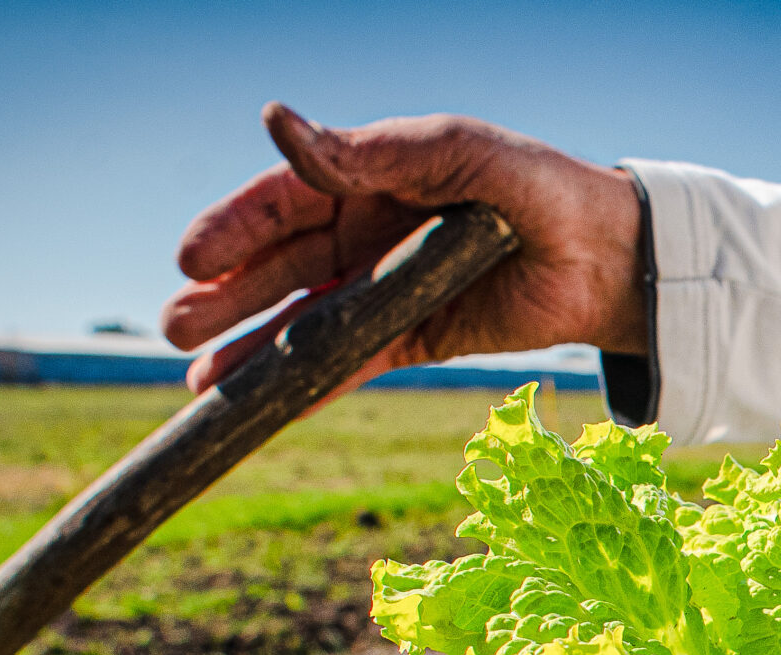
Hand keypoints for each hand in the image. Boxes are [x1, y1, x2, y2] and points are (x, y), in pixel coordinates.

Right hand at [160, 104, 646, 396]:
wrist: (606, 259)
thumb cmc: (536, 187)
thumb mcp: (454, 152)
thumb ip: (370, 150)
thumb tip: (277, 123)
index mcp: (369, 178)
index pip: (283, 203)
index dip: (233, 230)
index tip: (189, 258)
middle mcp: (366, 234)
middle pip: (278, 267)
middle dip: (223, 298)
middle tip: (174, 326)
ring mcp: (384, 290)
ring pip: (300, 321)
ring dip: (248, 349)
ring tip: (198, 381)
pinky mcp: (412, 339)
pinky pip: (345, 366)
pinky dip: (302, 387)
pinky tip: (256, 407)